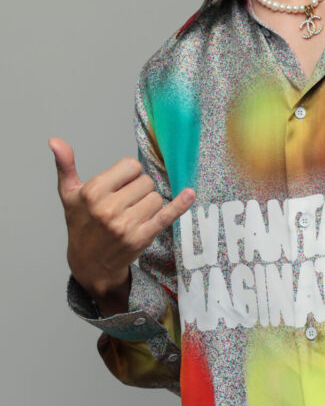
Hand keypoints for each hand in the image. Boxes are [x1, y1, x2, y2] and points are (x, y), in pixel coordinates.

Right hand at [49, 137, 194, 314]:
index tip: (121, 185)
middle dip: (140, 189)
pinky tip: (190, 194)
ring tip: (133, 214)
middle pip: (146, 181)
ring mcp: (126, 224)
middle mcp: (109, 208)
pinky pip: (166, 216)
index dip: (129, 174)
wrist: (89, 265)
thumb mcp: (69, 194)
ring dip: (150, 203)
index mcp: (93, 192)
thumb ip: (65, 165)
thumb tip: (55, 140)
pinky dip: (180, 205)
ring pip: (156, 197)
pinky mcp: (141, 238)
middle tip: (126, 203)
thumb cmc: (80, 225)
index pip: (131, 166)